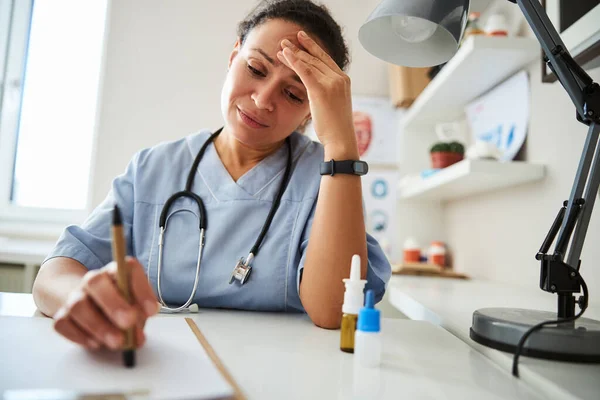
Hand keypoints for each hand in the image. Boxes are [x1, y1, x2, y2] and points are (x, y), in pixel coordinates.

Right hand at [53, 257, 157, 350]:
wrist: (87, 301)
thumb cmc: (121, 303)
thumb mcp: (137, 305)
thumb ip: (140, 315)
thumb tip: (137, 334)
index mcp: (116, 271)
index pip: (127, 268)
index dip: (141, 289)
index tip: (152, 311)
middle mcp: (93, 279)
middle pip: (95, 282)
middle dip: (114, 304)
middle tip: (129, 322)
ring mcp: (75, 295)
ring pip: (78, 305)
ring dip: (98, 326)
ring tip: (117, 342)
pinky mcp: (62, 314)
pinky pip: (64, 323)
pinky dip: (80, 335)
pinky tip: (96, 344)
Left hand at [278, 31, 357, 156]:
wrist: (341, 139)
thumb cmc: (336, 127)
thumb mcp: (333, 104)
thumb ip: (326, 92)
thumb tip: (315, 91)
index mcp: (344, 80)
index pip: (326, 60)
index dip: (313, 48)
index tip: (302, 40)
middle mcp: (339, 78)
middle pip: (316, 59)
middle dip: (300, 48)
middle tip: (286, 41)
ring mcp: (332, 83)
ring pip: (309, 63)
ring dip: (294, 53)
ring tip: (282, 46)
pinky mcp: (321, 90)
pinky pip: (305, 71)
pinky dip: (294, 60)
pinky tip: (285, 53)